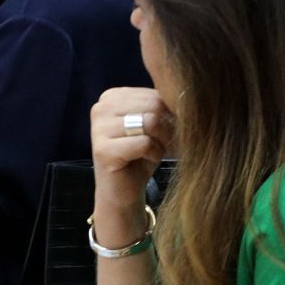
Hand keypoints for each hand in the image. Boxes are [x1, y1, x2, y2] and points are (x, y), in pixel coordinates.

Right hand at [89, 86, 175, 226]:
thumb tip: (186, 96)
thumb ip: (161, 106)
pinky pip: (144, 143)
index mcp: (111, 97)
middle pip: (153, 104)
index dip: (167, 115)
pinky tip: (145, 160)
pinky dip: (154, 154)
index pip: (154, 93)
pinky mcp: (103, 150)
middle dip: (166, 127)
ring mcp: (98, 128)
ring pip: (150, 121)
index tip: (161, 132)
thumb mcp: (153, 124)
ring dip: (161, 141)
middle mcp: (100, 108)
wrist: (124, 190)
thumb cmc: (142, 155)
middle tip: (160, 144)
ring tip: (152, 151)